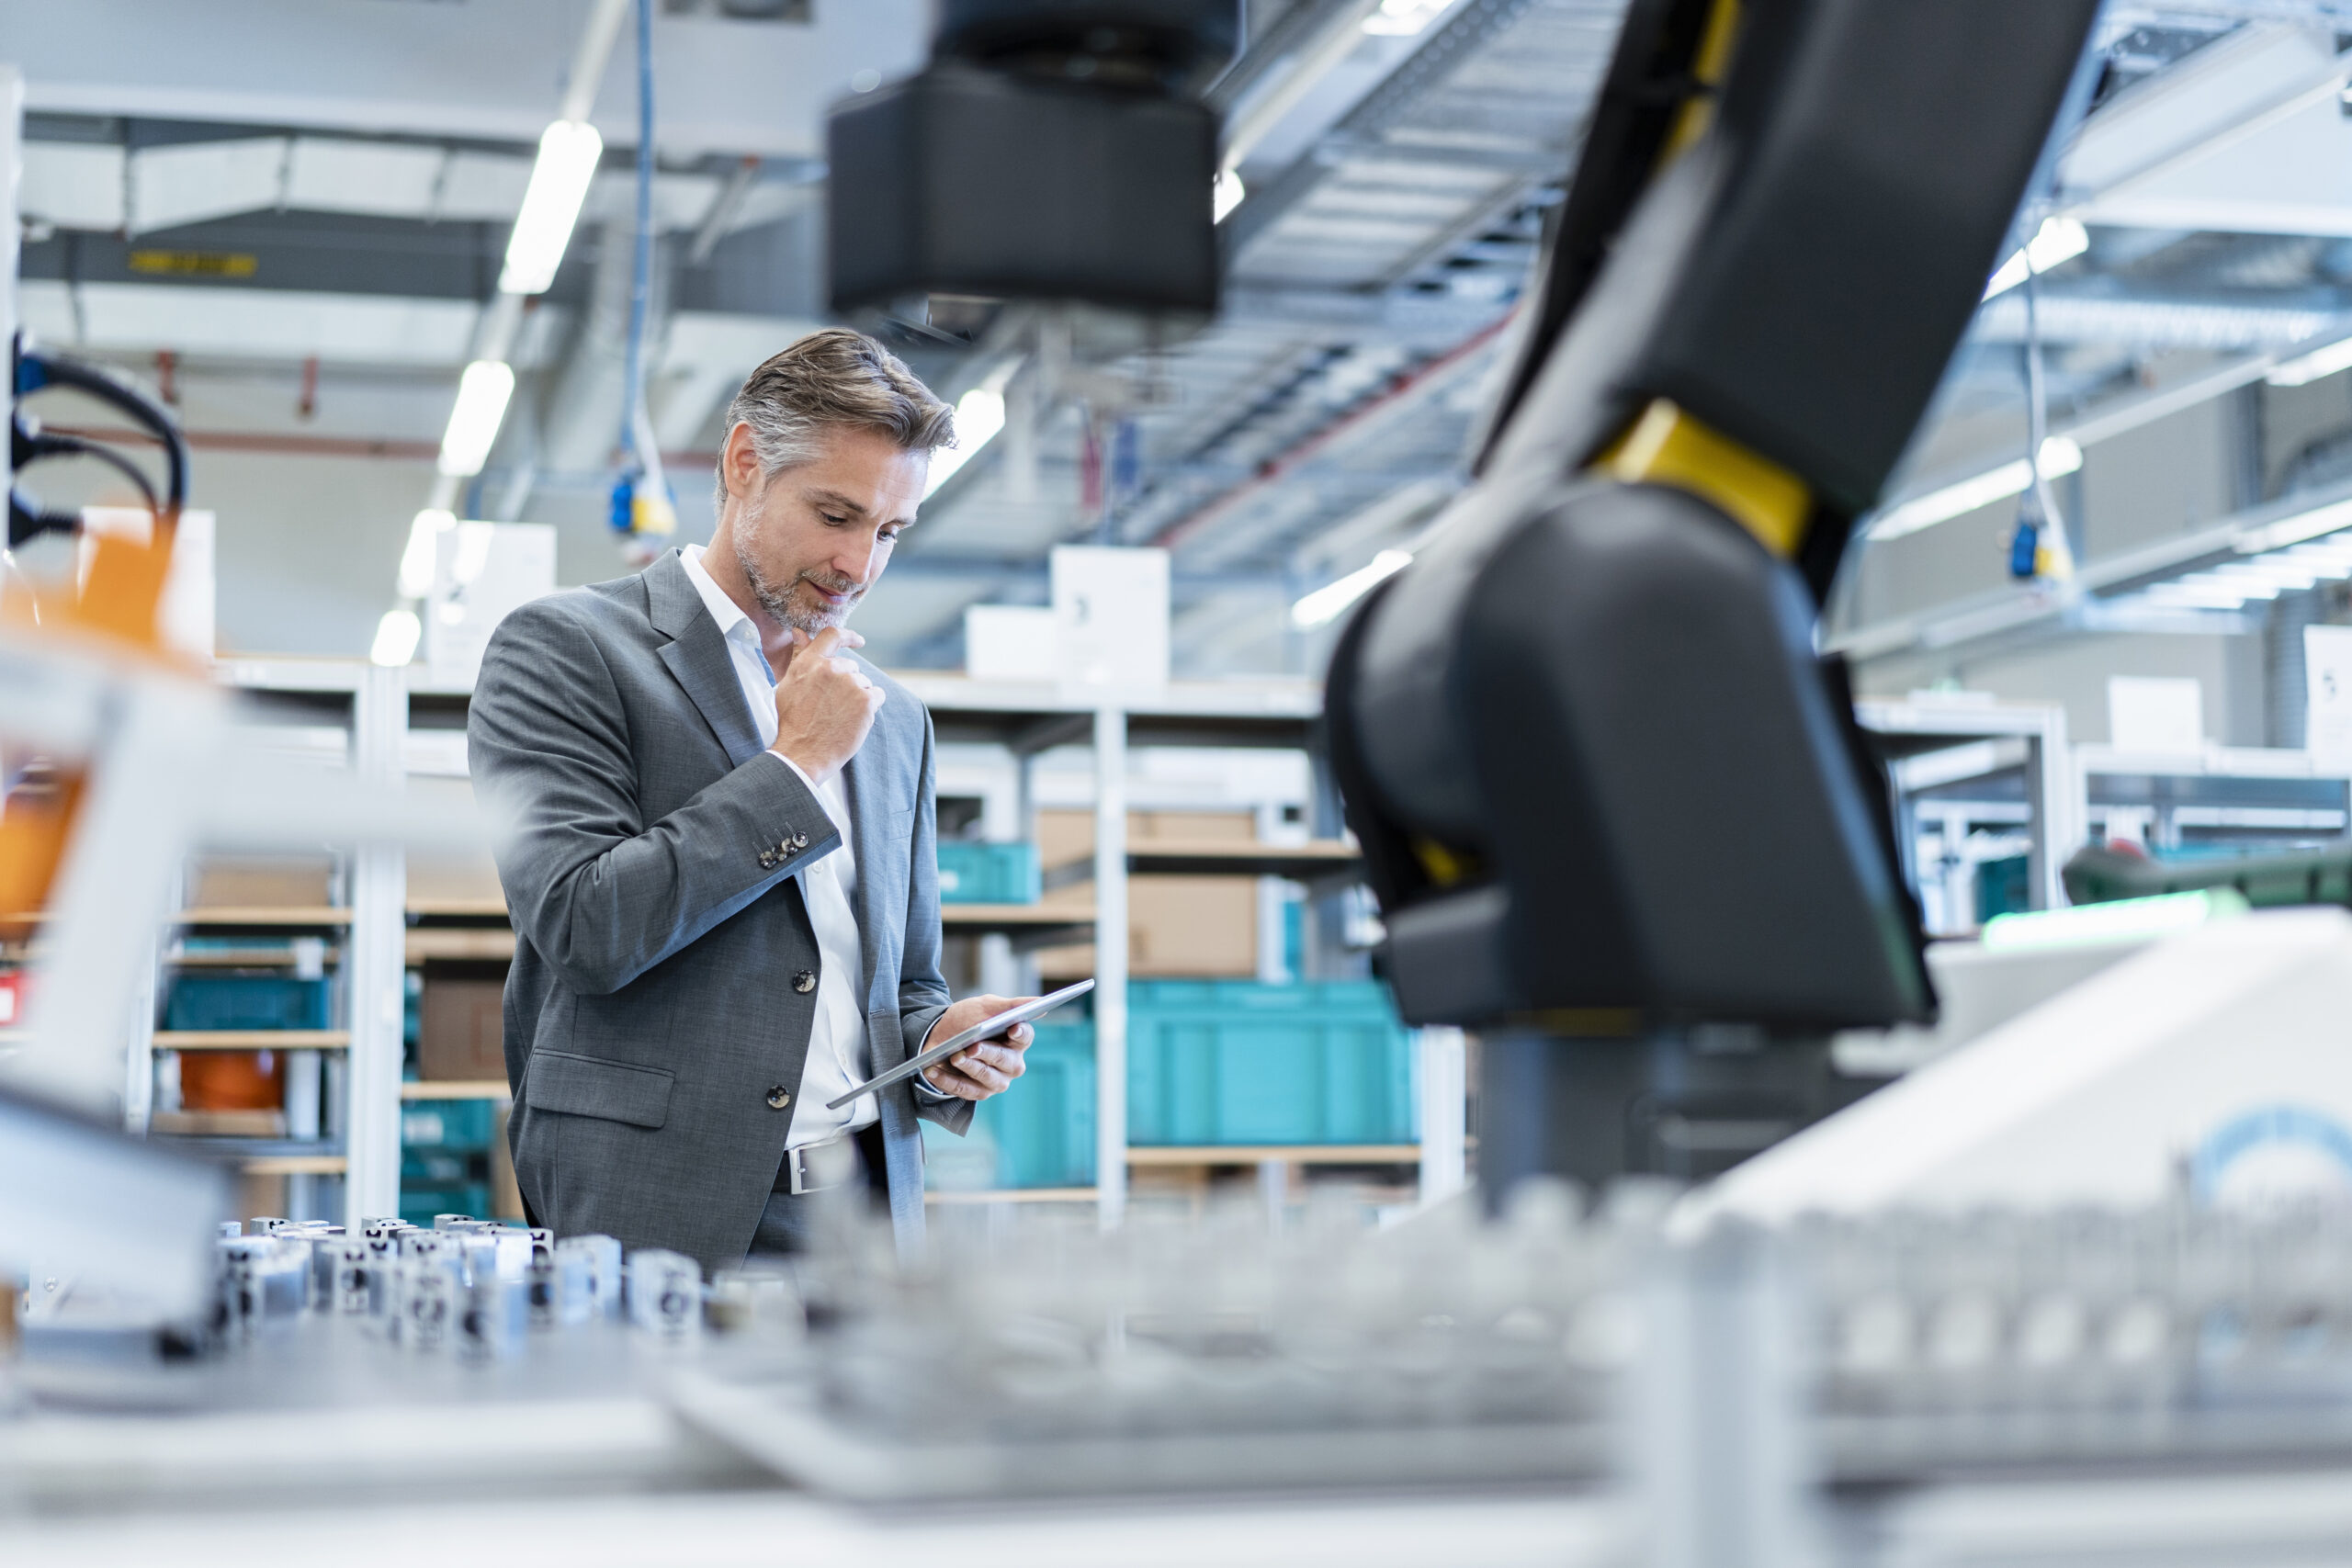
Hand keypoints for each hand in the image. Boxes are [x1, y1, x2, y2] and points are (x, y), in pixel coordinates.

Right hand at [771, 627, 883, 783]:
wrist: (802, 752)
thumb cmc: (792, 722)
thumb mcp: (788, 684)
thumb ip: (799, 656)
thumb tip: (800, 632)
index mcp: (810, 662)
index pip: (832, 635)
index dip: (849, 636)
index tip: (859, 641)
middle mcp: (831, 668)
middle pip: (851, 667)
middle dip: (847, 683)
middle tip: (833, 706)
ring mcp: (850, 683)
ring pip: (864, 683)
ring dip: (857, 696)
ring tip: (840, 716)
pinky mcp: (866, 700)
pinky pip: (877, 695)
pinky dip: (871, 707)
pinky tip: (855, 719)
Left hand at [919, 994, 1034, 1100]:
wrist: (941, 1037)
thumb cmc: (967, 1020)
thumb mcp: (985, 1007)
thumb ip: (1009, 1005)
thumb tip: (1037, 1002)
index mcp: (1017, 1040)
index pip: (1025, 1037)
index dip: (1020, 1033)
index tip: (1012, 1027)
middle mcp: (1011, 1064)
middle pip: (1006, 1061)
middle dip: (988, 1053)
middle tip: (972, 1047)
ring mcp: (996, 1081)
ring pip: (986, 1078)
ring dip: (968, 1068)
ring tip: (953, 1057)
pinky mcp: (977, 1093)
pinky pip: (964, 1090)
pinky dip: (947, 1080)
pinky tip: (933, 1070)